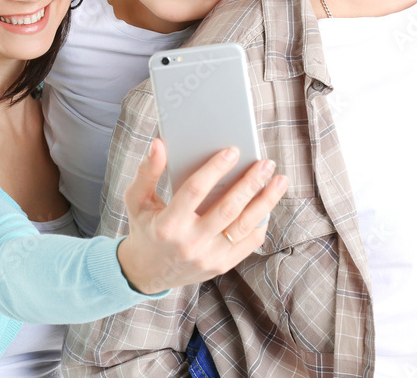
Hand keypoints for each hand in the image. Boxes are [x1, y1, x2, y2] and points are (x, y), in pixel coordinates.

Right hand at [116, 138, 286, 294]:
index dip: (214, 169)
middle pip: (227, 209)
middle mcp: (190, 243)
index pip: (195, 191)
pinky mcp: (221, 266)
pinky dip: (261, 222)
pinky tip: (268, 204)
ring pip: (244, 226)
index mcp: (167, 224)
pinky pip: (249, 243)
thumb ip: (147, 171)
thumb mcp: (137, 200)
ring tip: (279, 180)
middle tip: (266, 163)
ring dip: (265, 202)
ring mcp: (208, 257)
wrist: (147, 273)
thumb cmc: (145, 228)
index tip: (233, 150)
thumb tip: (159, 144)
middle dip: (250, 183)